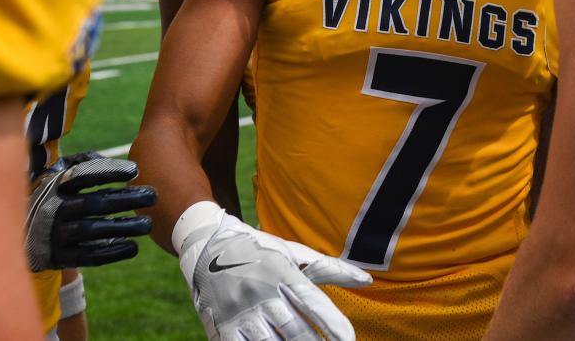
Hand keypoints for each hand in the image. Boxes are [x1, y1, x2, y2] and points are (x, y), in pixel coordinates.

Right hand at [26, 152, 155, 270]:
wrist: (20, 230)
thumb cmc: (54, 194)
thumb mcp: (61, 172)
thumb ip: (86, 161)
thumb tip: (118, 162)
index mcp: (57, 184)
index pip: (84, 175)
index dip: (109, 171)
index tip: (135, 170)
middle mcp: (55, 208)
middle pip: (93, 204)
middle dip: (125, 199)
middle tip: (152, 196)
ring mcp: (56, 234)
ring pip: (92, 231)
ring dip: (122, 227)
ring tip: (148, 224)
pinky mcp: (59, 256)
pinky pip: (88, 256)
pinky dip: (111, 252)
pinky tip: (132, 247)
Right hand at [173, 201, 371, 340]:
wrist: (206, 244)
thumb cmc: (260, 249)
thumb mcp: (293, 253)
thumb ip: (330, 269)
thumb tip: (367, 280)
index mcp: (281, 271)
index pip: (311, 301)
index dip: (331, 323)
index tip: (348, 340)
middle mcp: (261, 291)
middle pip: (294, 329)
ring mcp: (240, 311)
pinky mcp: (222, 326)